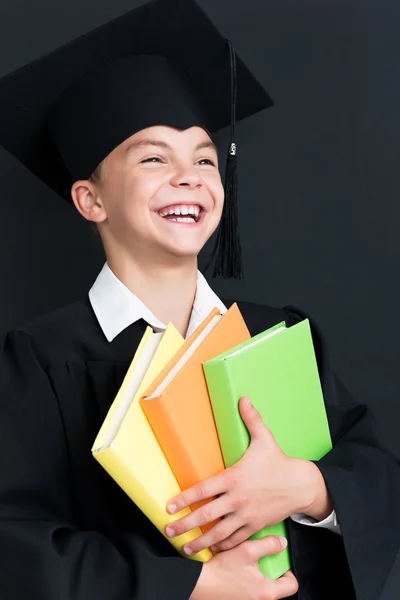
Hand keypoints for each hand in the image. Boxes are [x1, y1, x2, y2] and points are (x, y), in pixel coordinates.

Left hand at [166, 397, 331, 554]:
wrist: (301, 485)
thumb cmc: (279, 461)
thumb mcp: (264, 438)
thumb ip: (251, 419)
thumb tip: (243, 398)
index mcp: (234, 478)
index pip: (204, 490)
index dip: (184, 499)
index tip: (169, 506)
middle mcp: (237, 499)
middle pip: (206, 515)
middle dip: (185, 524)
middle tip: (169, 531)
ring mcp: (246, 515)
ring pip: (219, 532)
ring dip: (201, 542)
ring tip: (185, 548)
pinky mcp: (255, 525)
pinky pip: (236, 539)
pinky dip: (223, 546)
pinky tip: (212, 550)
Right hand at [189, 536, 298, 599]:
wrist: (200, 584)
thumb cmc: (221, 572)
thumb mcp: (247, 551)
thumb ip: (268, 545)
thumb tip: (281, 543)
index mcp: (268, 592)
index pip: (292, 585)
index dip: (288, 570)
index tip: (279, 560)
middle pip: (277, 586)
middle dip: (271, 570)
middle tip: (261, 558)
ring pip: (263, 587)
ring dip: (258, 574)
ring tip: (248, 563)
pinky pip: (251, 590)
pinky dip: (248, 580)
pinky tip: (238, 570)